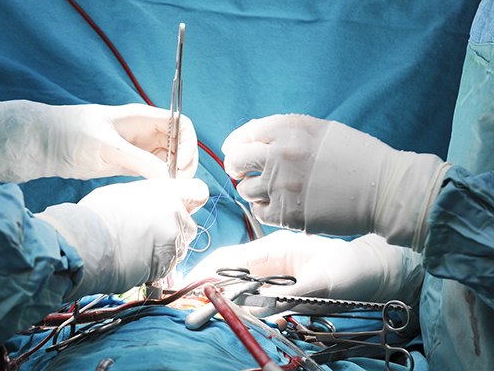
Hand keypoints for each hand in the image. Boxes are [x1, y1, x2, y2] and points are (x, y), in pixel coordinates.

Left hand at [0, 100, 197, 182]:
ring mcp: (138, 149)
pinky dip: (161, 182)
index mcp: (143, 118)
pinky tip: (155, 193)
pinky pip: (155, 172)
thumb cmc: (73, 133)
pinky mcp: (129, 164)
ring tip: (167, 192)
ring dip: (174, 175)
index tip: (180, 164)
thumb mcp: (108, 146)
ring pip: (170, 161)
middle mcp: (144, 132)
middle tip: (177, 184)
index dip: (188, 143)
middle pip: (180, 145)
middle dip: (185, 163)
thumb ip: (140, 160)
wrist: (48, 144)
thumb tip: (168, 177)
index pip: (182, 124)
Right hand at [37, 178, 208, 296]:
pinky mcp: (167, 264)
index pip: (198, 191)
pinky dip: (157, 265)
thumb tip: (149, 204)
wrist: (89, 245)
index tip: (186, 205)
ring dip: (166, 249)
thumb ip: (147, 198)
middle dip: (176, 230)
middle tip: (151, 232)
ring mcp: (173, 241)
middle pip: (190, 224)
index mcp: (165, 192)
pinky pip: (168, 265)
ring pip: (180, 247)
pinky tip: (136, 259)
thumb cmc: (98, 216)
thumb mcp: (123, 193)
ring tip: (138, 247)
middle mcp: (175, 214)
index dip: (192, 200)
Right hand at [183, 231, 423, 316]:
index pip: (230, 258)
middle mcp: (268, 257)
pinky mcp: (279, 283)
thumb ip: (290, 297)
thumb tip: (260, 308)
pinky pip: (252, 292)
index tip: (189, 288)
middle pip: (228, 271)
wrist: (371, 271)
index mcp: (274, 248)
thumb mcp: (321, 284)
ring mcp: (273, 270)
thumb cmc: (349, 270)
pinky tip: (229, 311)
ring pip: (237, 283)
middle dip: (207, 288)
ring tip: (202, 312)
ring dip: (220, 297)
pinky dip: (238, 303)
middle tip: (190, 308)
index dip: (206, 273)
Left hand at [222, 114, 450, 248]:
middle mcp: (280, 154)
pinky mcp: (288, 214)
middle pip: (235, 161)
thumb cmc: (357, 158)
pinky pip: (258, 213)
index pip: (244, 135)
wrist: (384, 189)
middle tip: (241, 172)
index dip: (235, 144)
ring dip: (252, 190)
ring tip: (270, 191)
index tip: (235, 150)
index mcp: (288, 129)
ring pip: (243, 189)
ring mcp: (281, 186)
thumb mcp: (321, 130)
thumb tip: (254, 143)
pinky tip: (278, 206)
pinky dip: (264, 210)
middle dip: (235, 167)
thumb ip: (286, 134)